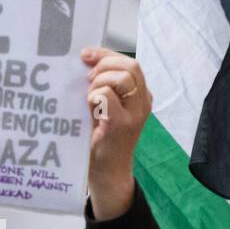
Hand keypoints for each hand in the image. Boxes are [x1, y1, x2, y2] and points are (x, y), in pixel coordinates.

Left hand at [82, 47, 151, 220]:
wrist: (106, 173)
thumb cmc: (101, 140)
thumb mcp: (104, 108)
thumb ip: (102, 86)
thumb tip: (86, 61)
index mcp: (140, 96)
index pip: (129, 63)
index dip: (106, 54)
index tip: (86, 56)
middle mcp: (143, 103)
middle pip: (131, 65)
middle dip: (105, 64)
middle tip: (88, 79)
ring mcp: (135, 114)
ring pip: (122, 77)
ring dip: (99, 81)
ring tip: (88, 98)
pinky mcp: (122, 124)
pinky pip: (108, 95)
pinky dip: (95, 95)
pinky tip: (89, 107)